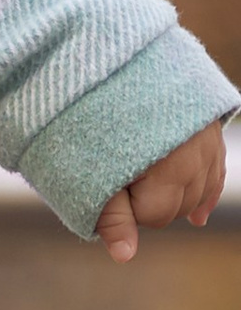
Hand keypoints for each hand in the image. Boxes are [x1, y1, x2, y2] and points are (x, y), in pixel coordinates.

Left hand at [94, 123, 226, 263]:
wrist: (120, 53)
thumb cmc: (99, 117)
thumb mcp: (93, 171)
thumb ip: (112, 215)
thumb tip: (125, 256)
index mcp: (168, 171)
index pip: (153, 216)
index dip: (127, 209)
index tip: (108, 188)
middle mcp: (196, 159)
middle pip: (178, 206)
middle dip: (150, 202)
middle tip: (122, 177)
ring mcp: (207, 142)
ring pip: (199, 192)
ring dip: (175, 195)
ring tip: (147, 181)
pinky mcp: (211, 129)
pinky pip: (215, 173)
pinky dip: (203, 193)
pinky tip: (197, 218)